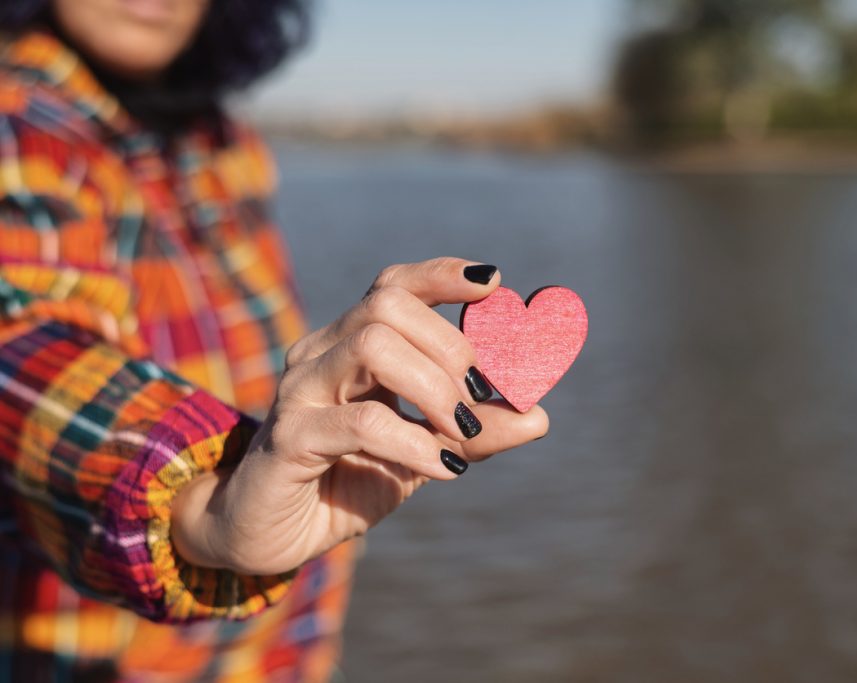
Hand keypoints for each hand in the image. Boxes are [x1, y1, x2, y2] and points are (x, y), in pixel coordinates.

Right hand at [171, 258, 548, 574]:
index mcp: (350, 345)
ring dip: (434, 385)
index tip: (494, 284)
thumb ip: (476, 432)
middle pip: (387, 304)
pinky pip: (362, 421)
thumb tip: (539, 416)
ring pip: (373, 345)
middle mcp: (320, 354)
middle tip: (476, 394)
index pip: (393, 285)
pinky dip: (416, 442)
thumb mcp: (423, 452)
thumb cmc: (348, 479)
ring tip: (460, 430)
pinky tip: (444, 467)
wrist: (271, 534)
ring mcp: (300, 391)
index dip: (442, 275)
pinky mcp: (290, 438)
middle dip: (449, 344)